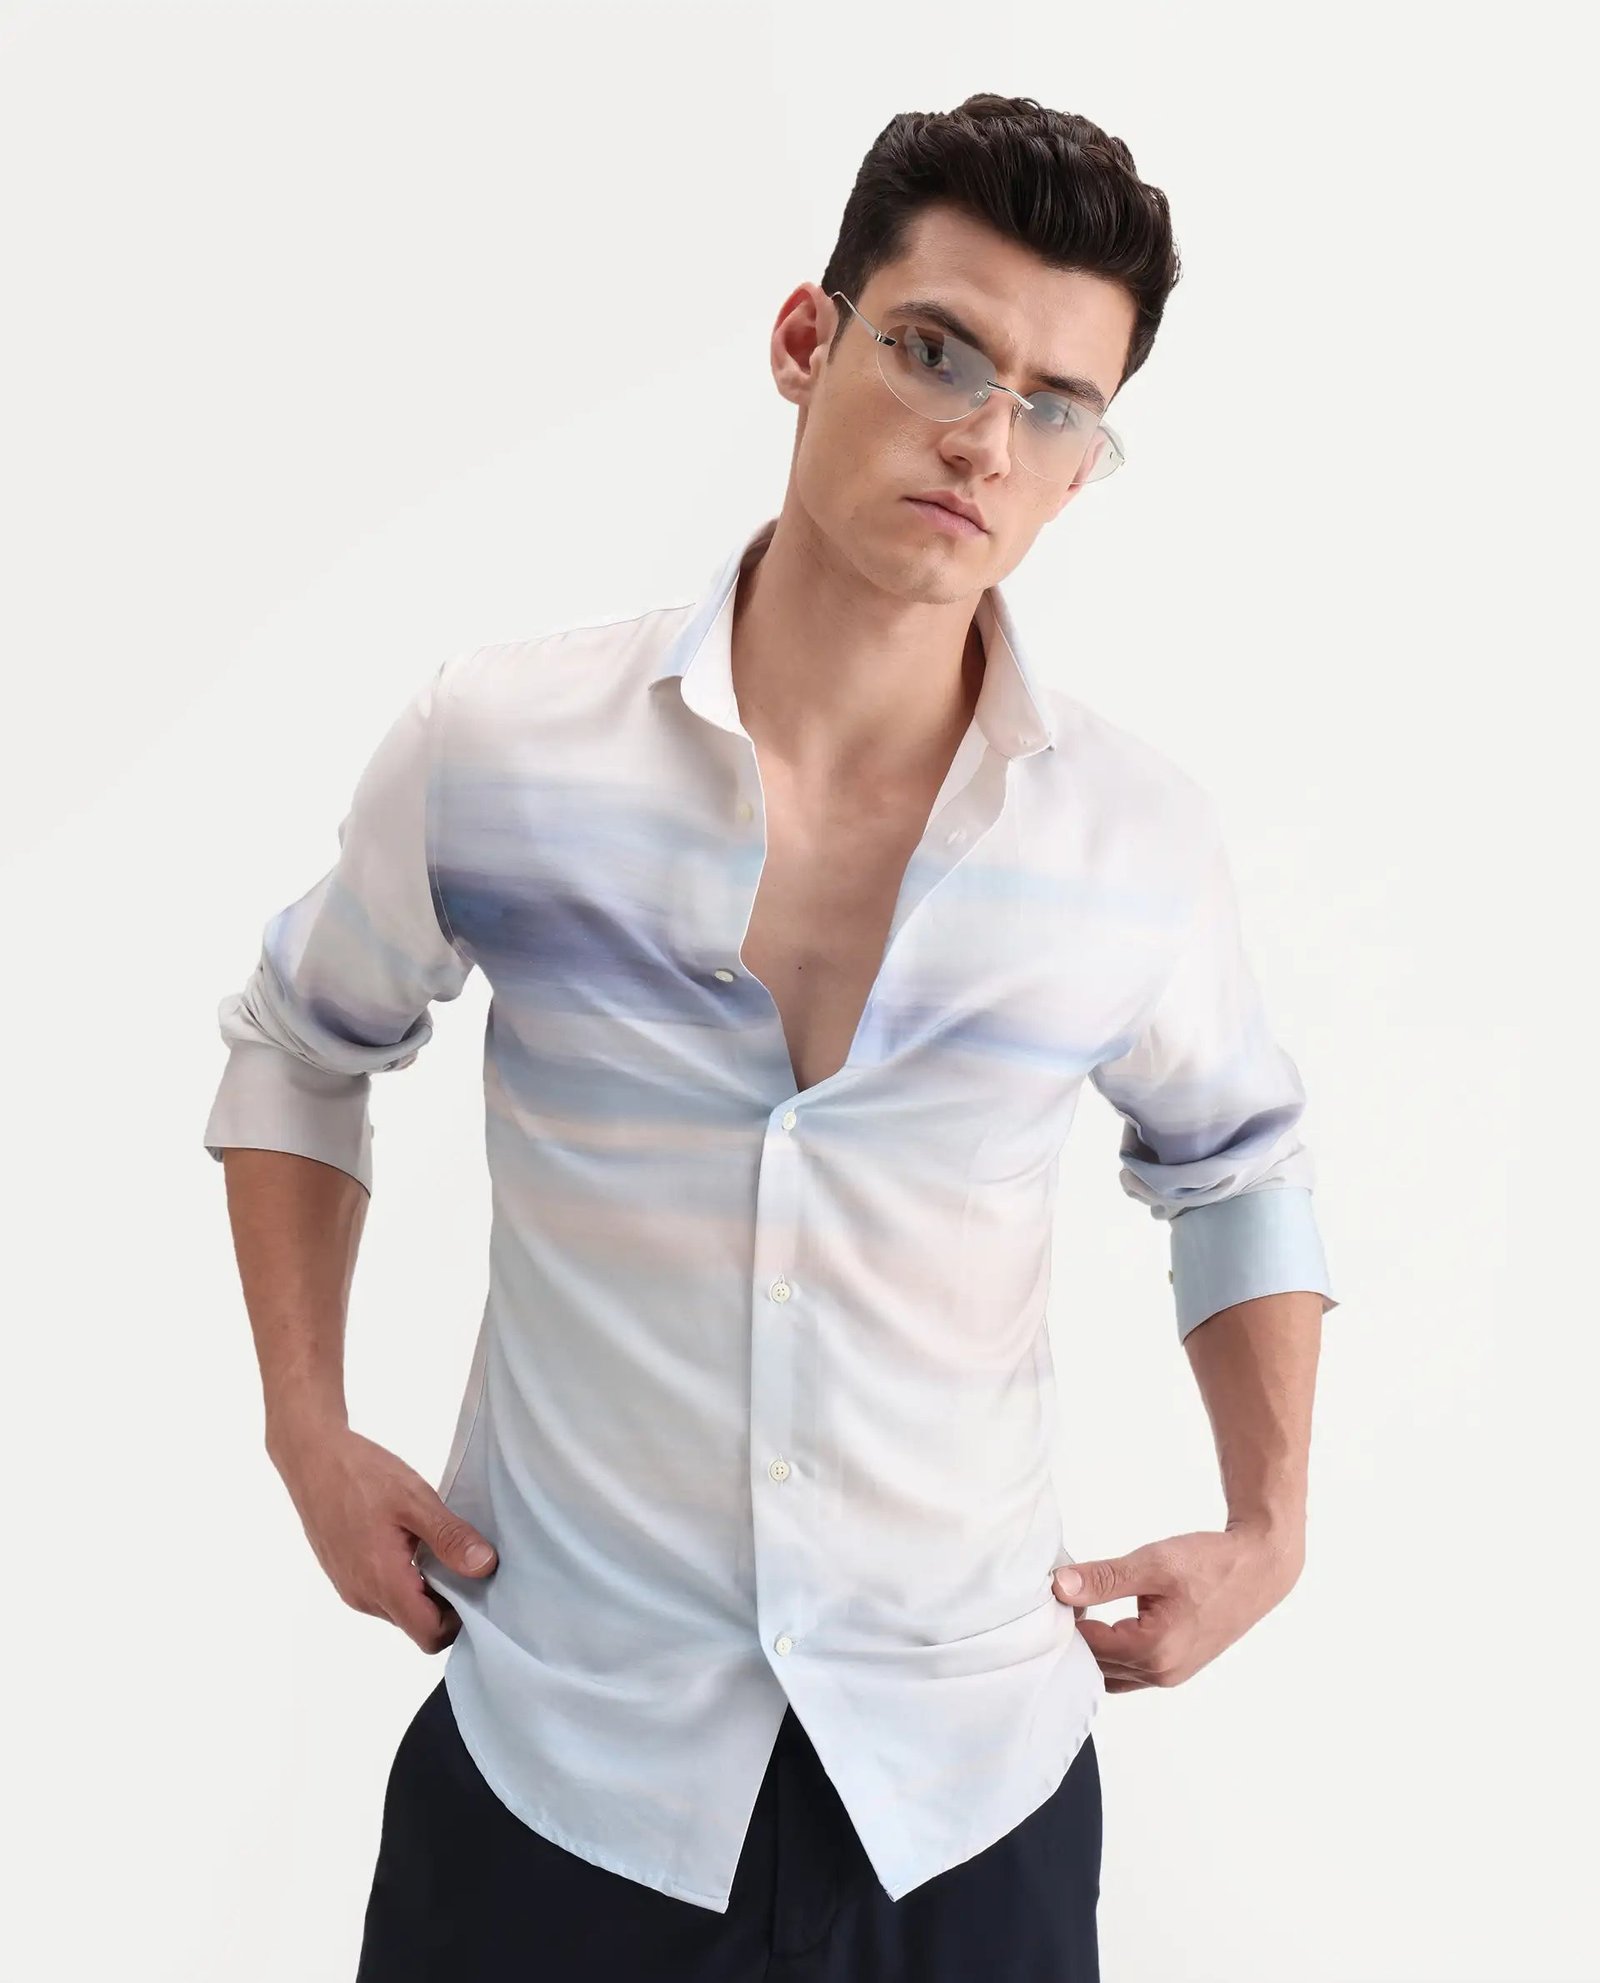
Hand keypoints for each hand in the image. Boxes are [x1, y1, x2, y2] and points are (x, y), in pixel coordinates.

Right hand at [269, 1423, 498, 1653]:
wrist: (311, 1458)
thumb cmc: (360, 1474)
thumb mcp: (415, 1499)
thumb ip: (450, 1538)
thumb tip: (484, 1567)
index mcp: (382, 1582)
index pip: (429, 1636)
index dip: (459, 1620)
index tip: (477, 1587)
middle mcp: (363, 1596)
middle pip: (416, 1624)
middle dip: (445, 1602)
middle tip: (464, 1559)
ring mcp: (350, 1587)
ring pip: (399, 1609)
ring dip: (424, 1588)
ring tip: (437, 1545)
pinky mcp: (344, 1575)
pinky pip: (382, 1592)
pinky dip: (404, 1578)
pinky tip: (412, 1542)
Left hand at [1051, 1523, 1302, 1691]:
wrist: (1258, 1569)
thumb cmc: (1210, 1563)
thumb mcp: (1153, 1563)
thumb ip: (1104, 1577)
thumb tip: (1059, 1586)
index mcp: (1153, 1650)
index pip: (1087, 1644)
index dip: (1066, 1618)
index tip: (1057, 1592)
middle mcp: (1161, 1673)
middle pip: (1096, 1664)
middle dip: (1074, 1637)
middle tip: (1062, 1601)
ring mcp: (1170, 1676)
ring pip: (1112, 1672)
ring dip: (1093, 1648)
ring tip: (1081, 1610)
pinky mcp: (1176, 1668)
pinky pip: (1130, 1672)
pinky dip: (1112, 1653)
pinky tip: (1104, 1624)